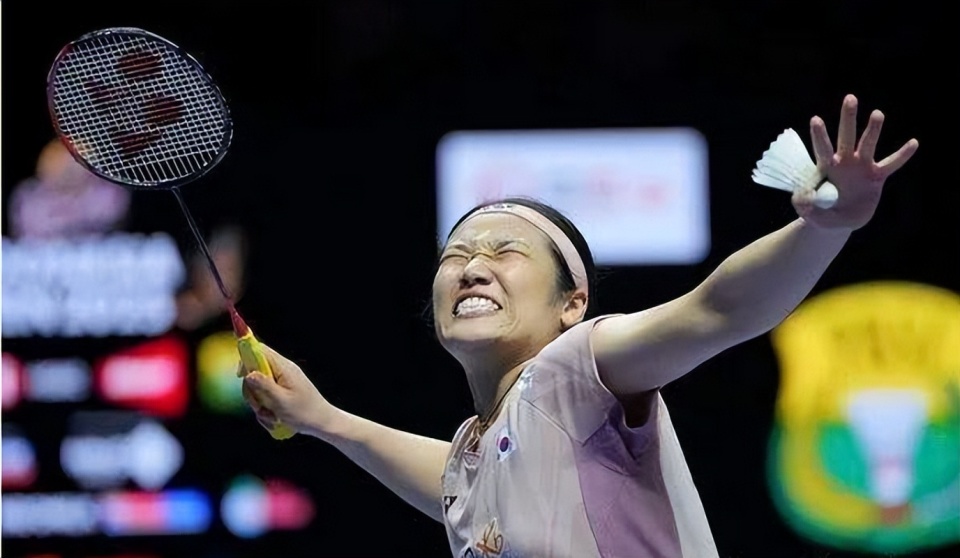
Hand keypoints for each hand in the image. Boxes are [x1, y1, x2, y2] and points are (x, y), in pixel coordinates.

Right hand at [240, 343, 338, 437]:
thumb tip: (248, 373)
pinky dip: (266, 410)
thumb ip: (263, 386)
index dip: (246, 358)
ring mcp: (282, 382)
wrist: (322, 423)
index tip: (240, 375)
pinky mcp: (282, 392)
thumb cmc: (304, 412)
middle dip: (252, 392)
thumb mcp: (281, 401)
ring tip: (270, 417)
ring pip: (258, 388)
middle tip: (259, 408)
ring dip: (259, 404)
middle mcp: (282, 371)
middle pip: (254, 372)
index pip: (260, 351)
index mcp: (284, 368)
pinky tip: (273, 420)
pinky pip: (265, 397)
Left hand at [794, 94, 918, 229]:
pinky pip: (891, 164)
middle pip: (846, 136)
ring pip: (868, 144)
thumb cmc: (820, 215)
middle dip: (847, 118)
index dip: (820, 135)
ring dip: (873, 129)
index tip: (815, 119)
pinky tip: (914, 143)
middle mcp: (844, 162)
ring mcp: (861, 167)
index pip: (822, 149)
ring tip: (877, 113)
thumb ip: (805, 206)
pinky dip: (902, 155)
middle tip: (850, 98)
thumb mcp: (811, 215)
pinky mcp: (876, 177)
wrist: (837, 222)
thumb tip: (802, 197)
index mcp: (826, 168)